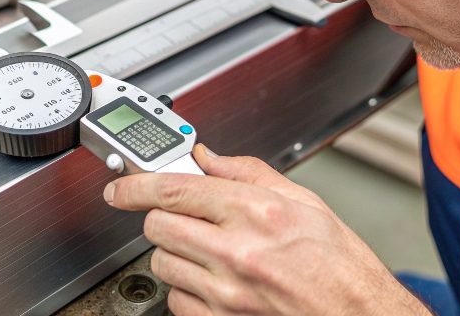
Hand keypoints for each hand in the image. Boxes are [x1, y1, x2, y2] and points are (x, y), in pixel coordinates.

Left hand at [103, 145, 428, 315]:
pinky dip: (186, 289)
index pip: (173, 189)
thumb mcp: (302, 202)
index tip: (120, 186)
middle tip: (183, 218)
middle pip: (158, 225)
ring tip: (207, 252)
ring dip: (175, 254)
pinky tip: (213, 281)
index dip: (136, 184)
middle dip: (163, 217)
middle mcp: (236, 251)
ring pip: (162, 263)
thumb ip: (247, 173)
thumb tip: (208, 158)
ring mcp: (226, 291)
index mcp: (255, 212)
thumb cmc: (339, 265)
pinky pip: (176, 301)